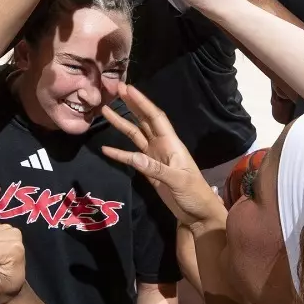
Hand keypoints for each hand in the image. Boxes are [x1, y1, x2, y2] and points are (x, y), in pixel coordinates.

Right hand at [100, 85, 227, 232]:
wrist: (198, 214)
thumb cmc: (195, 194)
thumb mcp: (178, 181)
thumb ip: (156, 169)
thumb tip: (134, 158)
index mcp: (171, 143)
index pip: (155, 117)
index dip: (142, 102)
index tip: (128, 89)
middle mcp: (162, 146)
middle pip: (144, 120)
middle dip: (131, 105)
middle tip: (115, 90)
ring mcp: (154, 158)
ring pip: (136, 136)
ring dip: (122, 123)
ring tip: (105, 111)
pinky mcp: (149, 171)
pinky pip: (131, 158)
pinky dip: (119, 153)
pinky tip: (106, 149)